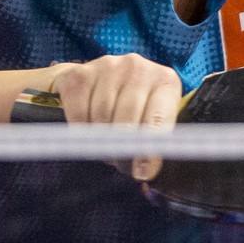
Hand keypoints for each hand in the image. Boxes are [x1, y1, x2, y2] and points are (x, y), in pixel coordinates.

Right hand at [49, 54, 182, 179]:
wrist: (98, 79)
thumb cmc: (133, 106)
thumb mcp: (151, 118)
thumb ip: (155, 141)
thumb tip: (147, 175)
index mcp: (165, 81)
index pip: (158, 119)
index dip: (149, 151)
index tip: (142, 173)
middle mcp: (137, 68)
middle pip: (127, 121)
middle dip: (122, 151)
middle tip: (121, 165)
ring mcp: (107, 67)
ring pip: (102, 119)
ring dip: (101, 143)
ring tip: (106, 148)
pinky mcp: (79, 74)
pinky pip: (79, 114)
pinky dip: (81, 131)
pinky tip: (88, 132)